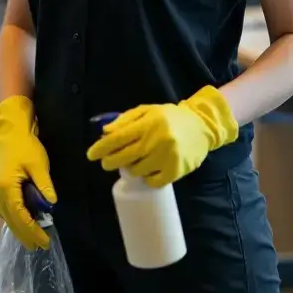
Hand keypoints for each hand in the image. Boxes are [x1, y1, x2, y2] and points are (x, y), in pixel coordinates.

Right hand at [0, 96, 57, 249]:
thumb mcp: (38, 164)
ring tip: (36, 239)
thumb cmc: (25, 148)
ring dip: (21, 230)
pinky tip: (26, 225)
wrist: (8, 137)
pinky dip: (16, 221)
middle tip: (42, 246)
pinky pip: (6, 213)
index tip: (45, 241)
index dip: (33, 231)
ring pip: (8, 220)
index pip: (21, 217)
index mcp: (6, 188)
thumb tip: (52, 203)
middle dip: (27, 236)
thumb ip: (44, 184)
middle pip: (12, 222)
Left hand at [86, 86, 238, 187]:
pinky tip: (146, 172)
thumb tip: (105, 133)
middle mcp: (156, 140)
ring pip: (137, 171)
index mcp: (148, 123)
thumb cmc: (169, 117)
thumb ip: (125, 120)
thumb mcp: (146, 111)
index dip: (101, 148)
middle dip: (110, 162)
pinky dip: (146, 179)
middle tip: (106, 163)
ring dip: (129, 169)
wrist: (201, 126)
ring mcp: (167, 157)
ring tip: (131, 164)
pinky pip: (153, 182)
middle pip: (124, 157)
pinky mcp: (176, 171)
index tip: (91, 154)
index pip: (117, 138)